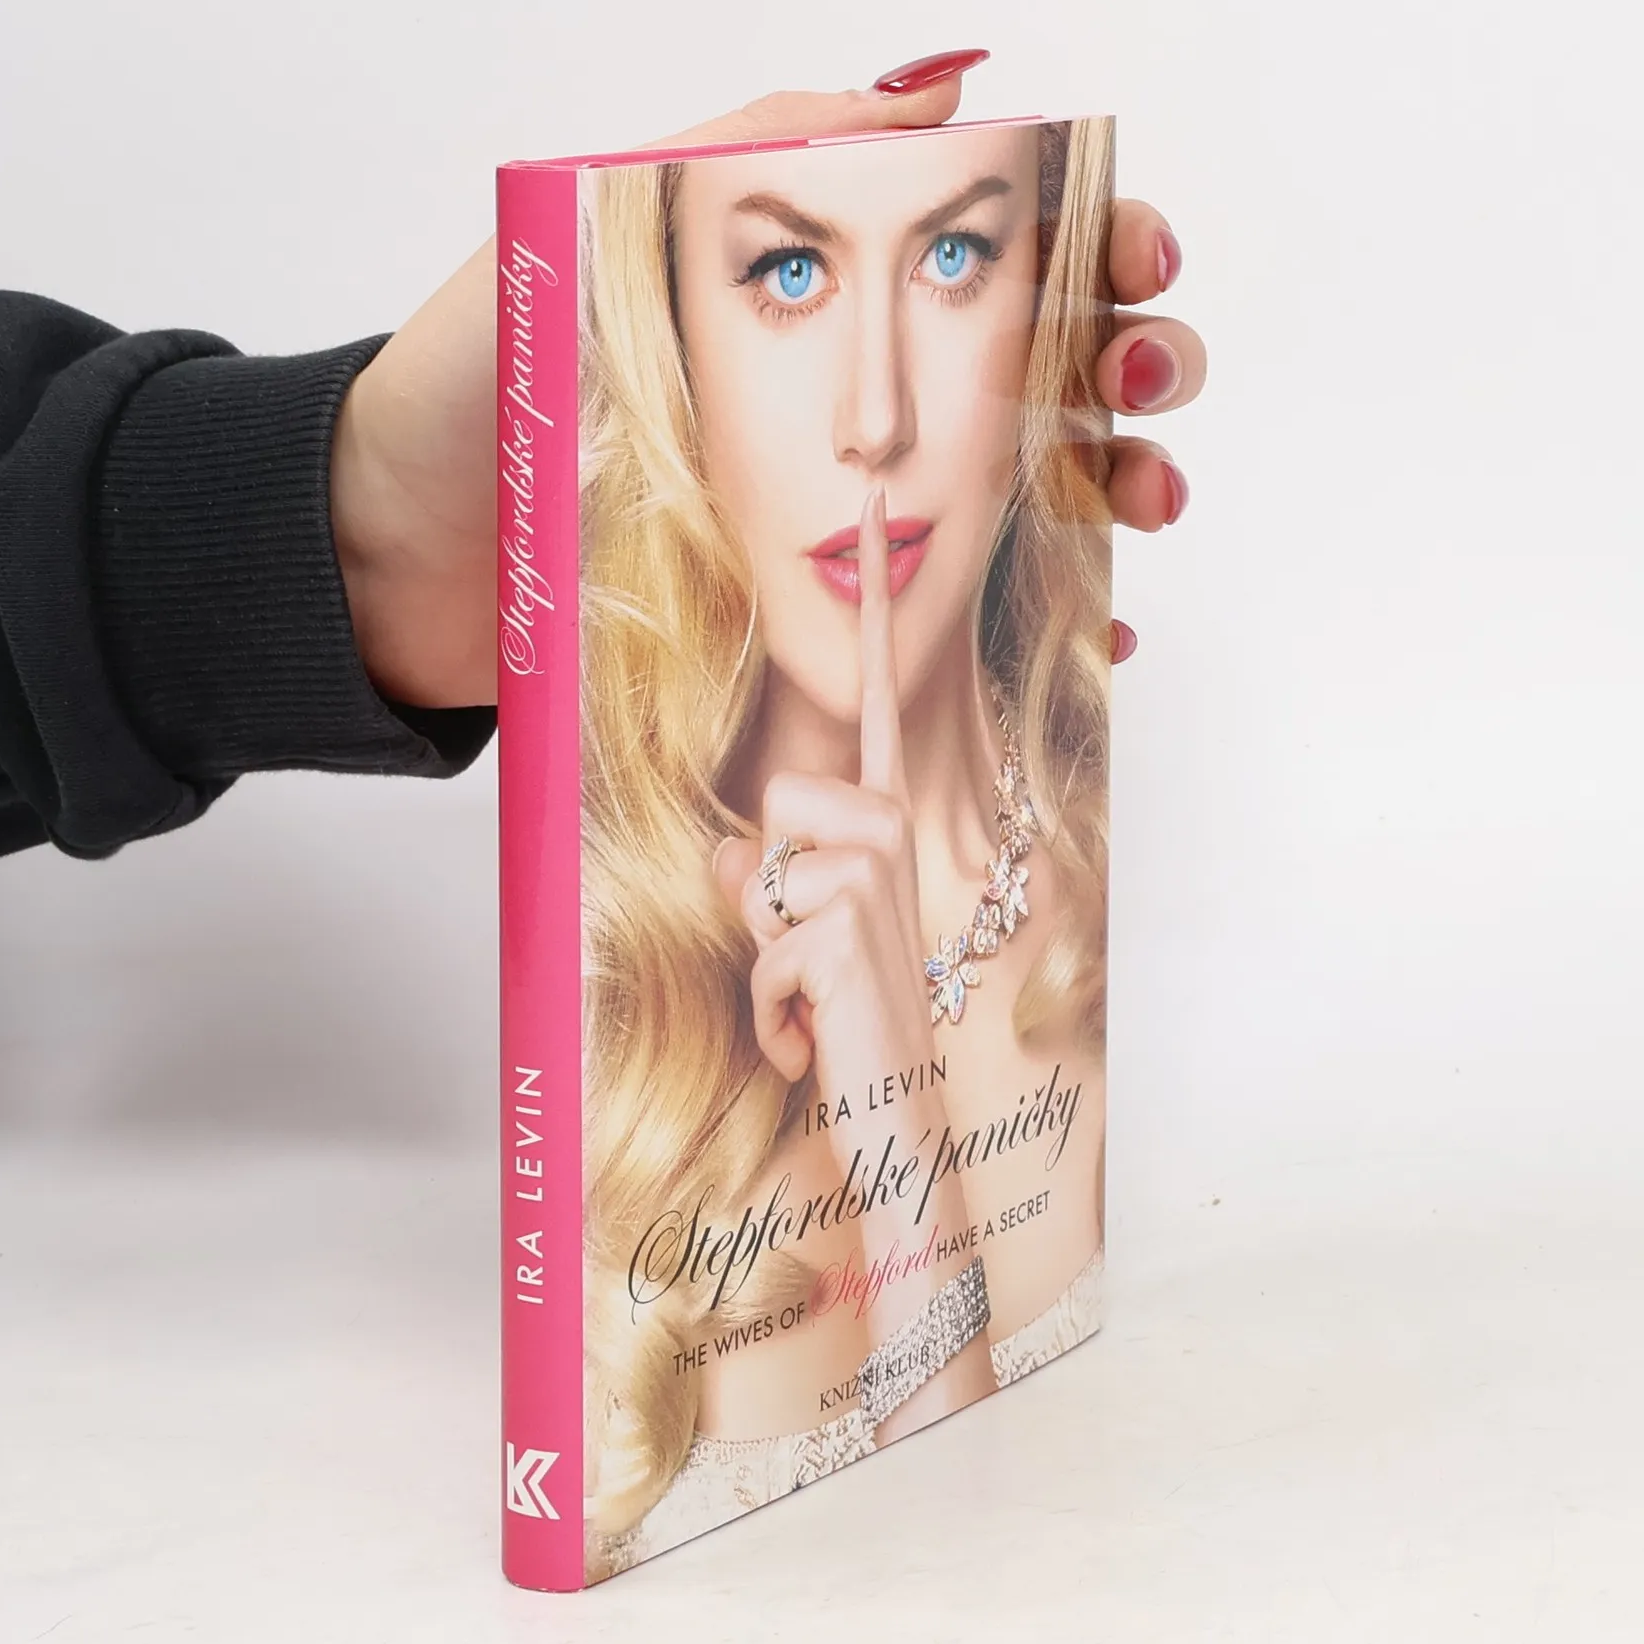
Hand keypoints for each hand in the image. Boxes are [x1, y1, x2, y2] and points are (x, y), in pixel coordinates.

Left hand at [329, 49, 1206, 707]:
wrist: (389, 568)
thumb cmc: (467, 399)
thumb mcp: (586, 236)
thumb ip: (746, 148)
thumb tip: (929, 86)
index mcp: (806, 294)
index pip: (985, 245)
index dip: (1091, 242)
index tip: (1134, 257)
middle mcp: (843, 399)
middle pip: (1040, 364)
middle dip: (1129, 356)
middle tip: (1143, 377)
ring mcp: (842, 512)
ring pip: (1031, 488)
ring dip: (1118, 484)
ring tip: (1144, 500)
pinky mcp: (818, 614)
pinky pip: (966, 616)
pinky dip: (1052, 616)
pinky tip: (1099, 623)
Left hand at [711, 488, 935, 1115]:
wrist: (913, 1146)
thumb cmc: (859, 1040)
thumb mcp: (796, 942)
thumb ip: (763, 874)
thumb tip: (730, 849)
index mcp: (883, 827)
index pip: (871, 699)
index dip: (875, 597)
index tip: (871, 498)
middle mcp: (896, 839)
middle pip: (775, 799)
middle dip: (762, 895)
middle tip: (807, 962)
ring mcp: (881, 882)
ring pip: (762, 875)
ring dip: (763, 962)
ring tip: (812, 1007)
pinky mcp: (854, 932)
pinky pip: (763, 948)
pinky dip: (770, 1017)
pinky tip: (815, 1048)